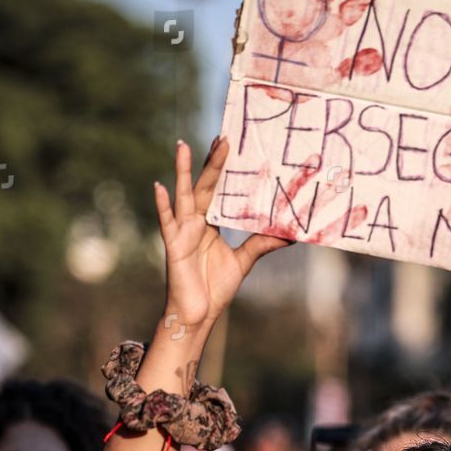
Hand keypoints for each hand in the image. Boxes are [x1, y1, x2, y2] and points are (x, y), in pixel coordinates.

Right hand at [154, 138, 288, 332]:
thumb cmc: (215, 288)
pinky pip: (167, 221)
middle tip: (222, 136)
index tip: (232, 144)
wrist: (198, 314)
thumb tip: (291, 234)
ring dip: (183, 170)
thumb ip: (262, 244)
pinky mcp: (174, 245)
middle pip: (204, 186)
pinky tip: (159, 186)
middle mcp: (195, 222)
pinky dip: (162, 205)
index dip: (225, 169)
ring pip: (184, 195)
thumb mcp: (244, 261)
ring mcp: (182, 231)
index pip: (218, 190)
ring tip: (183, 145)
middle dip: (212, 162)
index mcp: (210, 224)